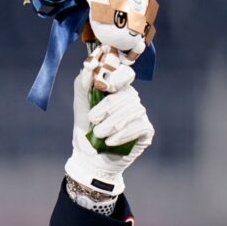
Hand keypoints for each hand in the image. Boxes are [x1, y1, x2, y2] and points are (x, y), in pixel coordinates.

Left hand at [64, 47, 153, 196]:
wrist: (90, 158)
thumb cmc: (85, 130)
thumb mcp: (80, 106)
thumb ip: (82, 85)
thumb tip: (89, 67)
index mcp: (117, 89)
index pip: (126, 74)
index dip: (119, 77)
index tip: (107, 86)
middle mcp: (131, 99)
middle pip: (127, 95)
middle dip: (107, 109)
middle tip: (93, 121)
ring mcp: (140, 114)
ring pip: (132, 111)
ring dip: (112, 124)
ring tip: (98, 134)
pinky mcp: (146, 130)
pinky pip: (139, 126)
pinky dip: (122, 134)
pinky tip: (110, 142)